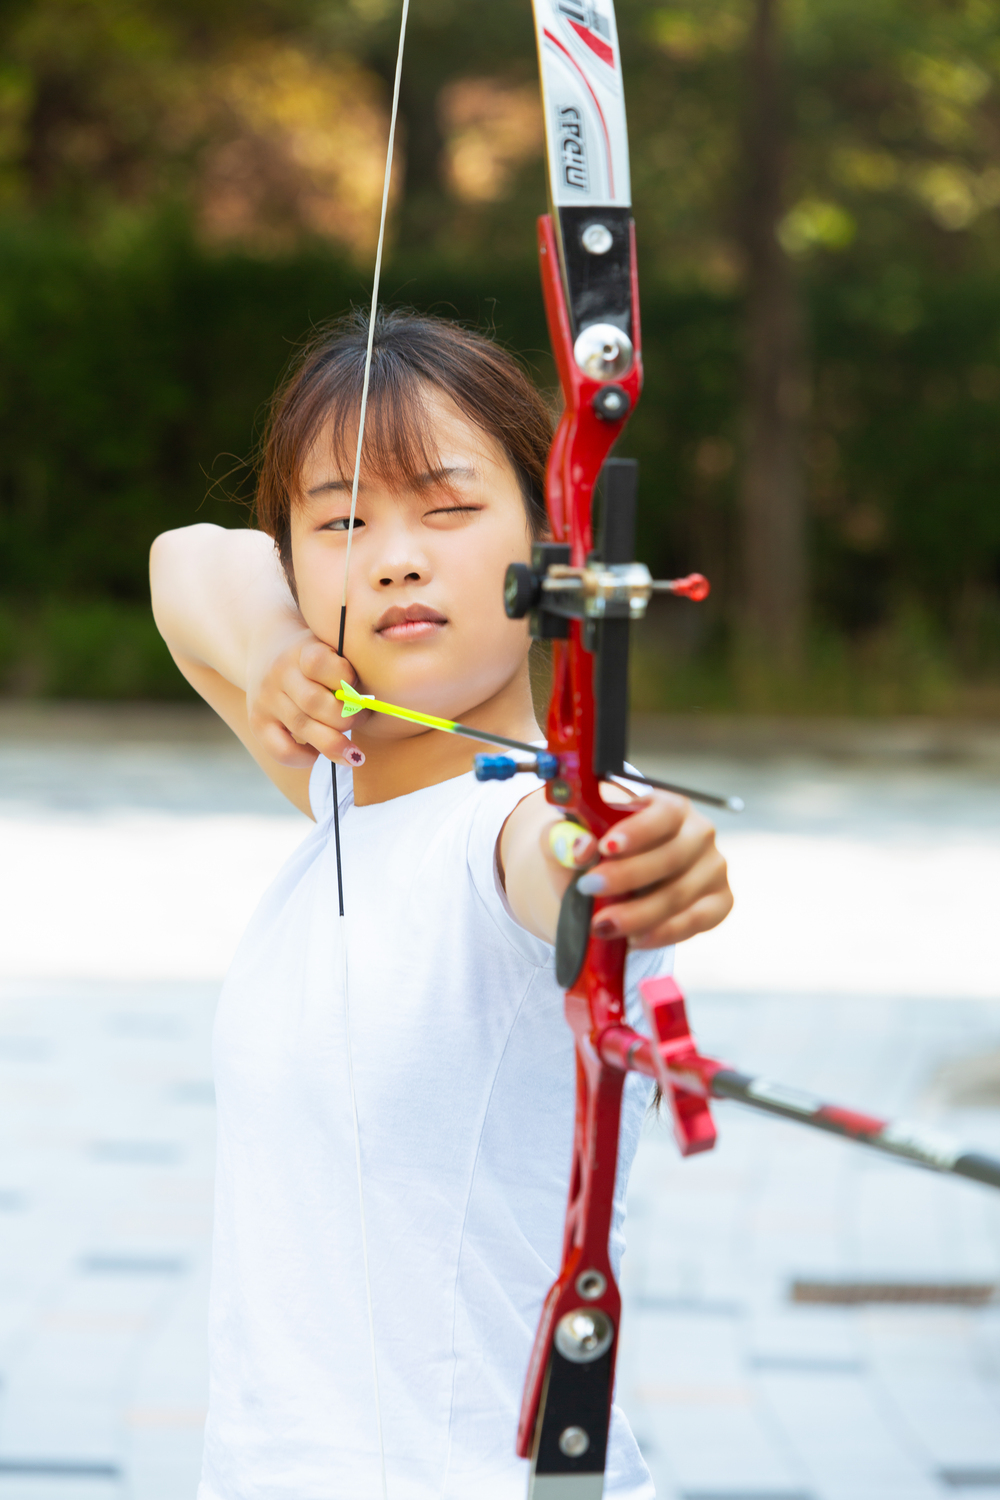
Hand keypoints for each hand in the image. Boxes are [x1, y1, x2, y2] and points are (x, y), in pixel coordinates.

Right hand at [246, 622, 362, 769]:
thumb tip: (367, 706)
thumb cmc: (311, 655)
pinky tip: (317, 753)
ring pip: (302, 727)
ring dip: (334, 744)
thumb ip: (347, 668)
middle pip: (314, 702)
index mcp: (300, 650)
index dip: (345, 678)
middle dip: (347, 718)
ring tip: (352, 752)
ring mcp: (264, 699)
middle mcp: (278, 674)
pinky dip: (304, 758)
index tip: (358, 686)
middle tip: (362, 719)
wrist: (264, 648)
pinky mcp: (257, 723)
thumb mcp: (328, 646)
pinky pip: (282, 750)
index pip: (319, 663)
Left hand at [543, 792, 732, 947]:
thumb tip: (580, 847)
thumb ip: (564, 837)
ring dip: (638, 914)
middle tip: (589, 889)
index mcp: (669, 805)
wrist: (611, 890)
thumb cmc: (594, 856)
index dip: (638, 831)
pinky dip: (663, 933)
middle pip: (672, 856)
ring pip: (679, 894)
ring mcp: (713, 868)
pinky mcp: (719, 902)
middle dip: (628, 876)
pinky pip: (696, 920)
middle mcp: (699, 832)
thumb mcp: (570, 841)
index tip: (605, 847)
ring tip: (602, 924)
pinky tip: (634, 939)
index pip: (664, 813)